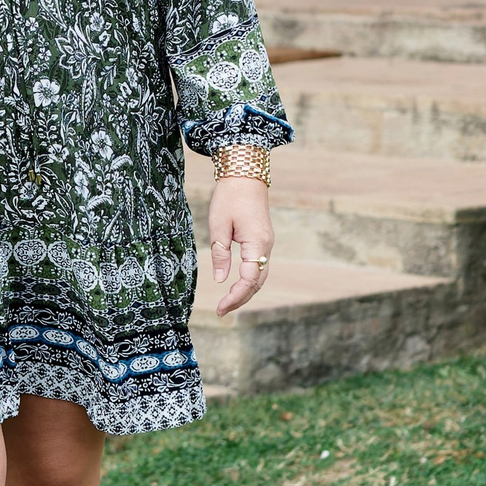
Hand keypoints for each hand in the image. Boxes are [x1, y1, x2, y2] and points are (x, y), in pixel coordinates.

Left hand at [208, 177, 272, 316]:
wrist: (246, 174)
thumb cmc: (230, 196)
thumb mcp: (218, 225)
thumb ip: (220, 254)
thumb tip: (221, 280)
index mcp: (256, 243)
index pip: (248, 280)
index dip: (235, 297)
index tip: (220, 308)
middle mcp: (266, 246)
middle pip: (257, 283)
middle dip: (240, 299)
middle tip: (221, 311)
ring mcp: (267, 243)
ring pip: (260, 276)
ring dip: (246, 291)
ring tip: (227, 302)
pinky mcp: (263, 240)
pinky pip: (259, 266)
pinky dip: (249, 280)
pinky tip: (236, 285)